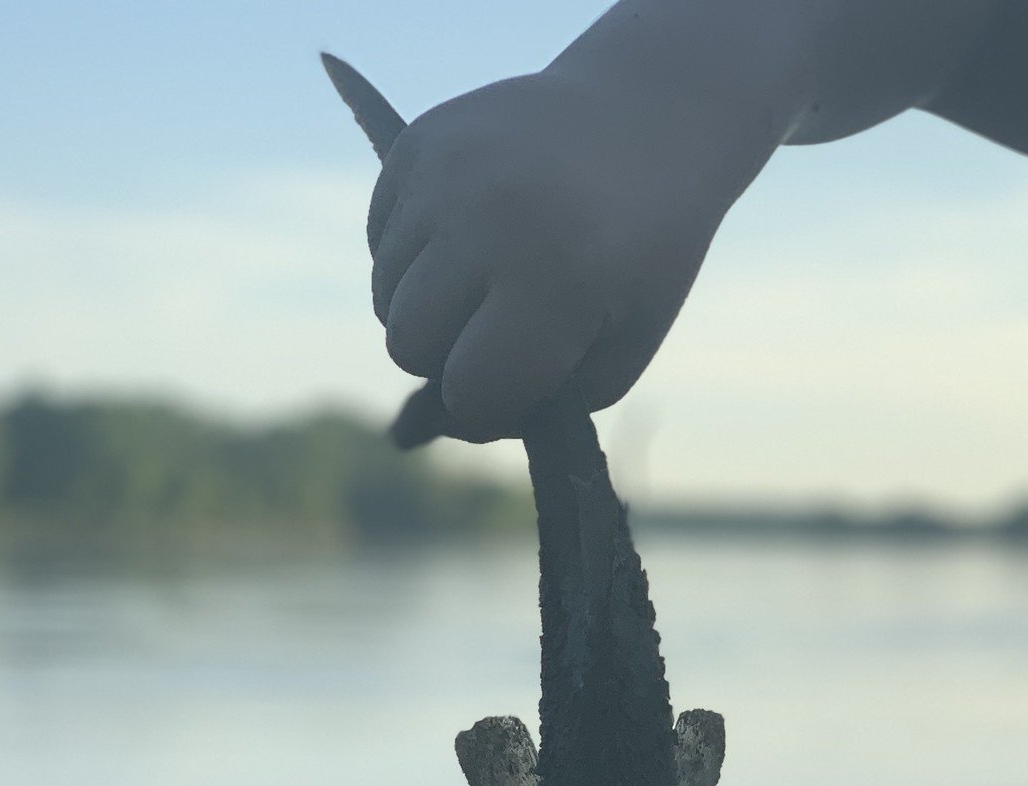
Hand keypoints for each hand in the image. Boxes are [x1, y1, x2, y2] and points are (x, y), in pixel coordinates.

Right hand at [365, 65, 769, 441]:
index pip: (468, 390)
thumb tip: (433, 424)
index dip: (491, 403)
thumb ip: (533, 408)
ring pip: (385, 296)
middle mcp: (488, 216)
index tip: (523, 378)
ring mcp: (447, 171)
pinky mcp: (422, 139)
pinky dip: (414, 257)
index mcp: (553, 278)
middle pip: (408, 345)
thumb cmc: (639, 260)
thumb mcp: (617, 351)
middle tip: (500, 329)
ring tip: (486, 280)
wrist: (647, 119)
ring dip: (427, 309)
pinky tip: (468, 236)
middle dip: (447, 358)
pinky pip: (379, 241)